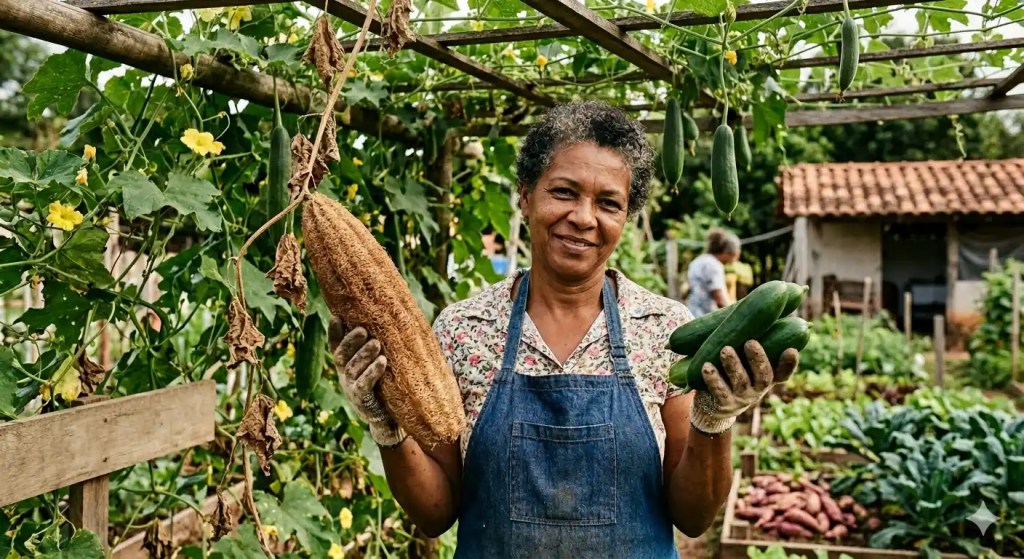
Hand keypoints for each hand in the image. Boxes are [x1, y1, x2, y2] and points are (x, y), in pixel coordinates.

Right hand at [328, 318, 406, 446]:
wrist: (388, 418)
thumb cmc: (385, 385)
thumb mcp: (376, 364)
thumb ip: (374, 346)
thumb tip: (388, 318)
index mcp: (345, 364)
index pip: (335, 345)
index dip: (334, 332)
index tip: (336, 316)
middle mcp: (344, 375)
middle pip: (342, 355)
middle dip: (351, 341)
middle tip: (363, 330)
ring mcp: (350, 389)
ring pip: (352, 369)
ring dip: (364, 355)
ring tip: (376, 343)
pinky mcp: (362, 401)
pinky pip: (364, 385)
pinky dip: (372, 372)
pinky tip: (382, 362)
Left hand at [689, 341, 798, 434]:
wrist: (711, 408)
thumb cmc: (727, 375)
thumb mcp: (740, 362)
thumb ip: (745, 341)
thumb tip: (746, 306)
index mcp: (765, 379)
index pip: (782, 373)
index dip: (789, 364)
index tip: (791, 349)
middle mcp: (756, 390)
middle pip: (763, 376)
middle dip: (758, 359)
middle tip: (750, 342)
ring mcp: (739, 399)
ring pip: (740, 383)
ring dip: (733, 366)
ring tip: (725, 350)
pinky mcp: (722, 405)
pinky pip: (718, 392)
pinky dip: (712, 379)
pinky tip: (705, 366)